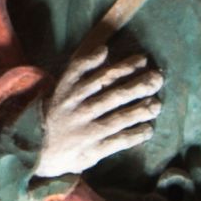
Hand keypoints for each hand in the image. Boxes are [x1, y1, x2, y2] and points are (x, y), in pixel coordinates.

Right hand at [34, 38, 161, 180]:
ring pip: (119, 118)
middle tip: (157, 78)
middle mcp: (77, 109)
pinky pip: (118, 141)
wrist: (43, 151)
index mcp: (68, 91)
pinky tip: (148, 129)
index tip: (142, 59)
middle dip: (139, 86)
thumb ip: (80, 68)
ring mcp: (86, 130)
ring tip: (157, 104)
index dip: (122, 66)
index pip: (99, 75)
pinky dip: (135, 135)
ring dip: (141, 110)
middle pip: (113, 95)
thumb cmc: (59, 113)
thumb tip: (103, 49)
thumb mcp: (61, 88)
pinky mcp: (93, 150)